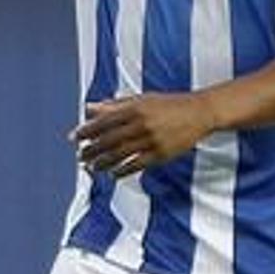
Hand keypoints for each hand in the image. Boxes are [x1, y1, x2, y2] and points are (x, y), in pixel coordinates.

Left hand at [70, 91, 217, 177]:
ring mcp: (152, 140)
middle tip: (79, 156)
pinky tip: (112, 174)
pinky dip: (123, 170)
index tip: (73, 137)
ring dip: (103, 162)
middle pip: (109, 139)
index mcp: (134, 108)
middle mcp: (141, 124)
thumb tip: (89, 107)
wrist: (200, 112)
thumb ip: (114, 105)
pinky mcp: (162, 153)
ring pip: (121, 154)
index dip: (87, 130)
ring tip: (91, 167)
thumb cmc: (168, 104)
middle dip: (91, 149)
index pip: (104, 121)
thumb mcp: (141, 99)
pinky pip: (138, 164)